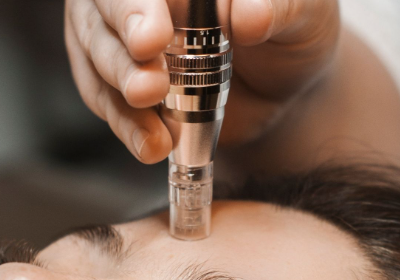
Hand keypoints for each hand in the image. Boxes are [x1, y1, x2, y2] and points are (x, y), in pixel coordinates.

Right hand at [64, 0, 340, 162]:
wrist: (284, 83)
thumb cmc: (292, 29)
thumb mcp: (304, 11)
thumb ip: (278, 6)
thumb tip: (249, 16)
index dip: (135, 8)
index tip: (152, 40)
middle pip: (102, 10)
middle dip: (120, 54)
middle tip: (149, 89)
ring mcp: (121, 32)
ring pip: (95, 56)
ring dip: (122, 96)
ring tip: (157, 130)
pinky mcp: (118, 78)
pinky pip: (106, 101)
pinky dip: (128, 127)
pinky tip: (153, 145)